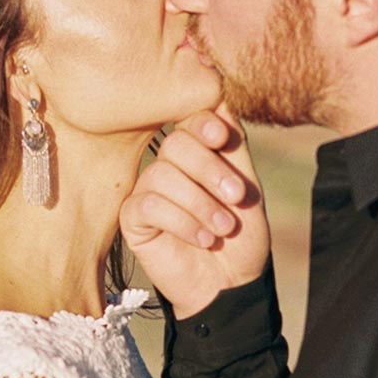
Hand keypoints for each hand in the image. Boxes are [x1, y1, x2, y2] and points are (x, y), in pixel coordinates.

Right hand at [121, 102, 270, 320]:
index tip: (222, 140)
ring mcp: (147, 190)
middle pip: (177, 145)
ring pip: (163, 176)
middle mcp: (168, 166)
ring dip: (200, 204)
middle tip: (236, 198)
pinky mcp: (132, 218)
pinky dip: (182, 222)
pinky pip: (149, 205)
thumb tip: (220, 95)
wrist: (230, 283)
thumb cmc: (240, 235)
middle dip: (211, 171)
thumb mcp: (245, 185)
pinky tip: (202, 239)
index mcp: (195, 153)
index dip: (203, 124)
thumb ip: (233, 144)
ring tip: (222, 228)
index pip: (189, 120)